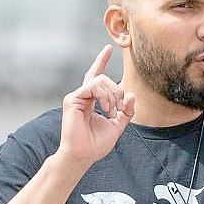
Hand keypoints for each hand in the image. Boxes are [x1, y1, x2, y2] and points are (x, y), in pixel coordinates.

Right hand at [56, 45, 135, 169]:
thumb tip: (131, 94)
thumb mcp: (117, 126)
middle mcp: (82, 96)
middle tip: (119, 109)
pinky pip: (92, 86)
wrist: (83, 155)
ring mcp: (76, 97)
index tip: (109, 48)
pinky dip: (103, 96)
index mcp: (91, 100)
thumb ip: (125, 111)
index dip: (101, 61)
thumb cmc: (96, 144)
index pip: (96, 76)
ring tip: (111, 111)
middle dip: (116, 90)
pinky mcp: (72, 99)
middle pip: (102, 77)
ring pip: (99, 80)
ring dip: (112, 95)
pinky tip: (105, 109)